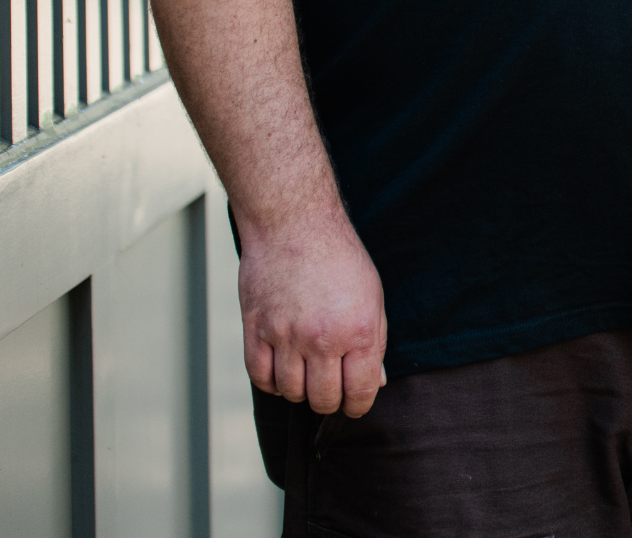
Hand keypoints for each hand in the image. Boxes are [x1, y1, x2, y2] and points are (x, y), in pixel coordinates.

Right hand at [238, 213, 388, 417]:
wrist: (295, 226)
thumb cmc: (339, 258)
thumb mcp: (373, 297)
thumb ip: (374, 342)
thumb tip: (376, 381)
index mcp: (358, 331)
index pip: (360, 392)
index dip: (359, 406)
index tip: (354, 404)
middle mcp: (322, 339)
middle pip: (323, 399)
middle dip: (330, 401)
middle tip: (331, 389)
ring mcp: (285, 337)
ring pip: (291, 392)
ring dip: (300, 390)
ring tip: (307, 373)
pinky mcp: (255, 331)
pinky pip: (260, 378)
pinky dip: (272, 382)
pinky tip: (282, 369)